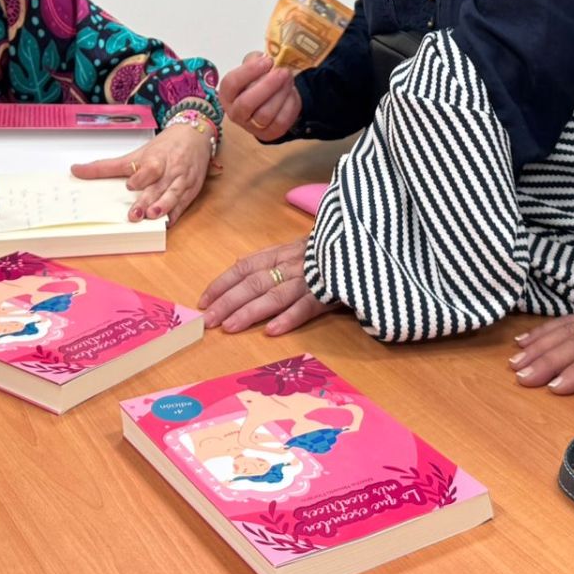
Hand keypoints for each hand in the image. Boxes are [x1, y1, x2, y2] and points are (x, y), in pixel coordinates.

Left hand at [72, 120, 212, 220]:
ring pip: (174, 195)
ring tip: (152, 216)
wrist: (195, 134)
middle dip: (148, 200)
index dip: (141, 177)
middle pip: (159, 186)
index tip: (130, 184)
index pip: (150, 168)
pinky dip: (176, 213)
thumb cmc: (164, 146)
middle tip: (135, 214)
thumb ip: (107, 166)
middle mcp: (171, 169)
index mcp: (157, 158)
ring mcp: (183, 180)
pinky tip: (167, 222)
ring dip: (164, 206)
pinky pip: (184, 204)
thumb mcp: (136, 154)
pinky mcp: (192, 190)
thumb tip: (75, 170)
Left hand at [198, 238, 335, 335]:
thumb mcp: (301, 248)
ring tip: (229, 327)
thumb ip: (276, 258)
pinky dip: (289, 318)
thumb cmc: (334, 249)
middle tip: (207, 321)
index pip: (245, 267)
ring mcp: (311, 277)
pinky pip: (308, 305)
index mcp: (284, 253)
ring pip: (274, 295)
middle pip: (254, 282)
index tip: (203, 300)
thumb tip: (241, 269)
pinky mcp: (331, 290)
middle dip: (227, 302)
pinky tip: (272, 332)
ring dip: (249, 312)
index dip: (223, 283)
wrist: (370, 241)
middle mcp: (293, 264)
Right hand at [219, 52, 301, 143]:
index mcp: (227, 94)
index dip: (248, 71)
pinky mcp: (269, 134)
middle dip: (267, 86)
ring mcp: (251, 127)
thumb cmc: (259, 80)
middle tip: (282, 72)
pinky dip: (289, 104)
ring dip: (280, 93)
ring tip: (289, 78)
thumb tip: (264, 58)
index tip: (267, 61)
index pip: (231, 84)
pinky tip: (291, 92)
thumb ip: (256, 60)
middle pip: (246, 103)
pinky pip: (280, 121)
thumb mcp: (254, 66)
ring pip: (265, 114)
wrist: (273, 100)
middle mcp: (235, 113)